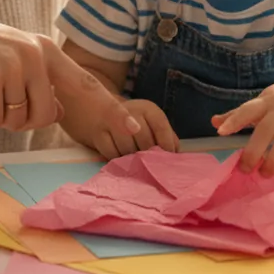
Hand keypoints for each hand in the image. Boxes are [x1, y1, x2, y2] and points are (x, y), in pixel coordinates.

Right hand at [0, 5, 140, 135]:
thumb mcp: (16, 61)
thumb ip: (41, 84)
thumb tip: (57, 112)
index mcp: (46, 51)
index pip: (85, 84)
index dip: (110, 109)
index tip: (134, 128)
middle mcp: (35, 55)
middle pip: (44, 116)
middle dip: (18, 118)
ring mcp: (13, 65)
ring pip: (16, 121)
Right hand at [64, 97, 178, 159]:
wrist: (97, 111)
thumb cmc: (134, 123)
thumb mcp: (152, 124)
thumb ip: (167, 137)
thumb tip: (176, 155)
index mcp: (148, 108)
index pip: (161, 127)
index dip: (166, 146)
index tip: (168, 159)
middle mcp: (131, 111)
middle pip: (145, 142)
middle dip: (148, 156)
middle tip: (149, 164)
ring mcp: (111, 122)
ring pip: (128, 150)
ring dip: (132, 160)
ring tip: (134, 161)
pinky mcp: (97, 134)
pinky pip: (112, 154)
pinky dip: (117, 160)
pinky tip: (120, 159)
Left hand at [212, 75, 273, 176]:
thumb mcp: (263, 100)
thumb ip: (240, 114)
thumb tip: (214, 123)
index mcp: (268, 100)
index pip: (248, 109)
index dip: (234, 120)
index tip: (221, 132)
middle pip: (266, 131)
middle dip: (254, 152)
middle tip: (245, 169)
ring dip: (273, 162)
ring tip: (265, 174)